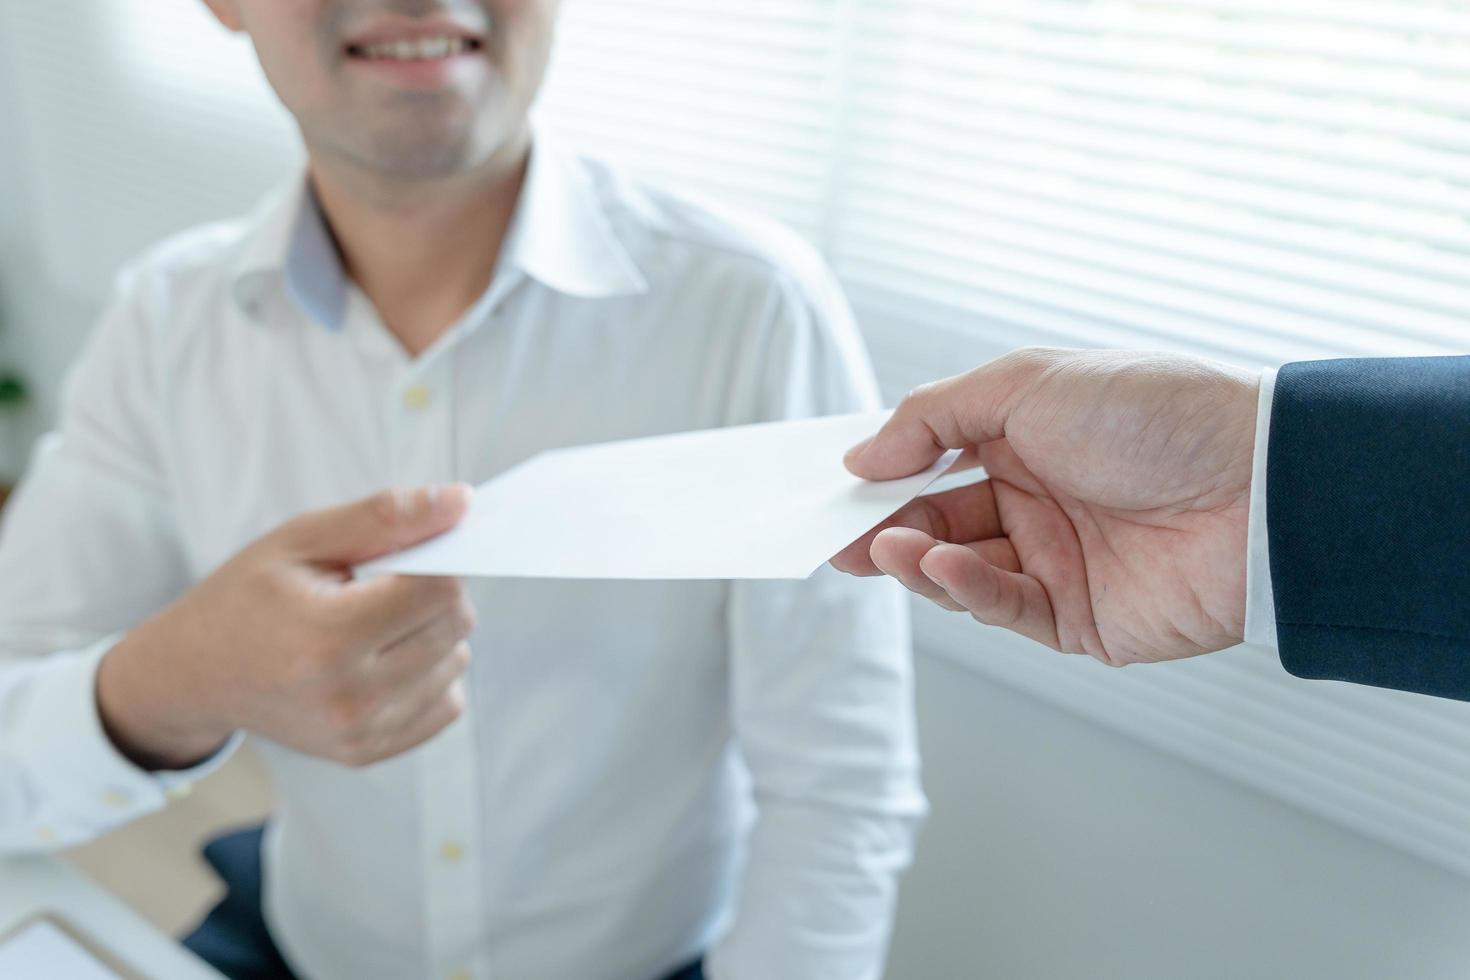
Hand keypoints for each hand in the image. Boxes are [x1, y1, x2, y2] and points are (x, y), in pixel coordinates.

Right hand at [97, 485, 476, 768]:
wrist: (195, 674)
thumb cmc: (249, 596)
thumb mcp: (302, 538)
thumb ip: (385, 516)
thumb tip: (460, 502)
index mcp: (328, 637)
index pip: (440, 589)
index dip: (435, 559)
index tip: (406, 552)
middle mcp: (349, 697)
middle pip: (456, 624)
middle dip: (433, 592)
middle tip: (381, 586)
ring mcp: (359, 733)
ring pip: (457, 661)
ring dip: (431, 634)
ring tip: (373, 624)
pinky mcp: (367, 752)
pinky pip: (447, 703)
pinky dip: (428, 674)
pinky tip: (381, 659)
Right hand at [832, 348, 1258, 664]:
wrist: (1258, 483)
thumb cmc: (1153, 414)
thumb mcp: (1026, 384)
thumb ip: (932, 417)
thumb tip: (860, 456)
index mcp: (1026, 442)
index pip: (933, 466)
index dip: (883, 479)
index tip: (832, 492)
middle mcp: (1038, 504)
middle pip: (936, 525)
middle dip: (883, 531)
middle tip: (835, 536)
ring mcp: (1057, 564)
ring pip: (960, 573)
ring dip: (915, 561)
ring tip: (884, 548)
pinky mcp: (1080, 621)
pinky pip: (1005, 609)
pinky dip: (965, 590)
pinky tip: (942, 565)